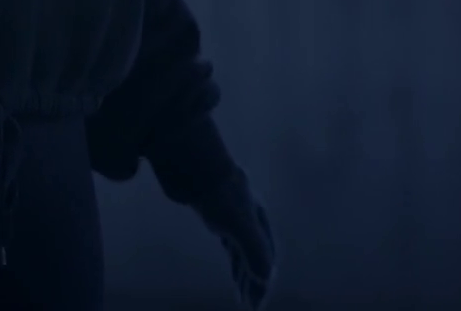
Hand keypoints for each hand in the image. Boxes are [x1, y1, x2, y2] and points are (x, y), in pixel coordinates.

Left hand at [198, 186, 273, 309]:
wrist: (194, 164)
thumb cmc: (218, 194)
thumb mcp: (239, 224)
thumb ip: (254, 250)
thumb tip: (266, 279)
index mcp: (260, 222)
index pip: (266, 259)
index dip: (263, 283)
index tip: (257, 305)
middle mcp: (252, 220)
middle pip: (257, 258)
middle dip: (255, 283)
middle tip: (250, 306)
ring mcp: (235, 217)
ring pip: (245, 253)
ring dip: (245, 275)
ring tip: (242, 296)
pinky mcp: (218, 215)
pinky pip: (232, 245)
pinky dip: (235, 262)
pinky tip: (235, 271)